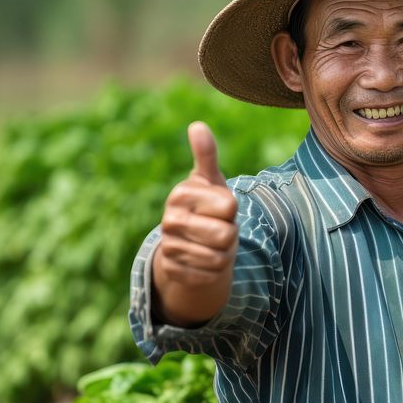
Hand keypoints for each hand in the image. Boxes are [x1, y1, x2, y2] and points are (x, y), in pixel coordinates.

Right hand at [152, 121, 237, 323]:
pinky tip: (203, 262)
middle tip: (218, 229)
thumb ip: (206, 154)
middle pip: (226, 236)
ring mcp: (169, 247)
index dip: (232, 211)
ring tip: (212, 246)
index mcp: (181, 194)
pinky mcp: (172, 271)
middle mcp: (170, 220)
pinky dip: (214, 273)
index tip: (219, 209)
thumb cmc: (206, 206)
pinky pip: (210, 276)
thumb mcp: (210, 181)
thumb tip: (197, 125)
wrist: (188, 244)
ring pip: (219, 259)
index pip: (230, 207)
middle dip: (231, 236)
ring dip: (224, 255)